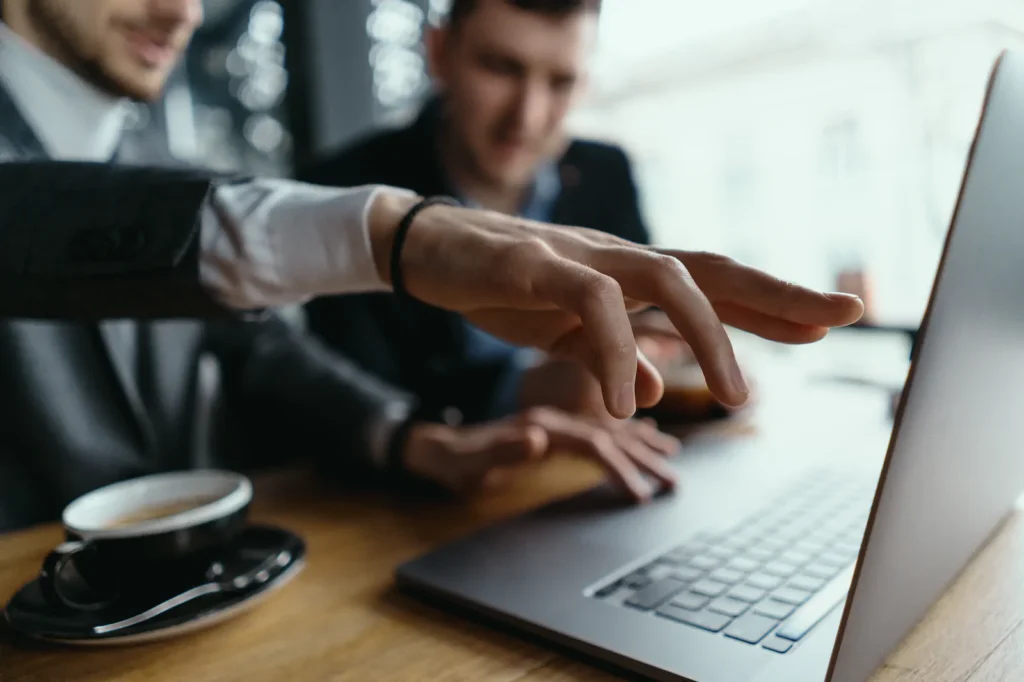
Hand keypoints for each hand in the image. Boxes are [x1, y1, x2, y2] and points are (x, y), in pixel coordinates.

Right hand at [369, 192, 864, 419]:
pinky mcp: (537, 264)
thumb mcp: (563, 335)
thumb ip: (610, 357)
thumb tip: (657, 388)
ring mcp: (581, 256)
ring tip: (734, 399)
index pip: (714, 282)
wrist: (429, 249)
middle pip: (713, 268)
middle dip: (778, 294)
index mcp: (628, 276)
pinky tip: (627, 403)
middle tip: (839, 320)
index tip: (831, 320)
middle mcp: (618, 258)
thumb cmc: (501, 286)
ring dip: (709, 338)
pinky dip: (616, 352)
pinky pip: (590, 304)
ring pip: (667, 279)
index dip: (773, 301)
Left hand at [401, 408, 680, 501]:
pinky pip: (601, 428)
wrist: (436, 447)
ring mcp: (557, 422)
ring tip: (673, 459)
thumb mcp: (469, 461)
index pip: (592, 441)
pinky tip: (648, 435)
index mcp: (540, 423)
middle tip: (674, 482)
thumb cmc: (453, 460)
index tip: (641, 494)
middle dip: (644, 458)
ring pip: (610, 430)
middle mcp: (554, 419)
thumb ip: (501, 449)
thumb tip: (537, 437)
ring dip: (642, 445)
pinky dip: (627, 433)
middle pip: (610, 433)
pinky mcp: (556, 428)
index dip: (619, 467)